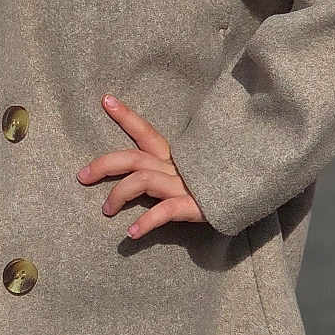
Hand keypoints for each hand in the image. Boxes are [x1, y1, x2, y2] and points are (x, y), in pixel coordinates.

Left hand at [76, 94, 206, 239]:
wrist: (252, 192)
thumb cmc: (218, 183)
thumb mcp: (192, 171)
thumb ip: (170, 170)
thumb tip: (140, 176)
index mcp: (174, 156)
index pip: (146, 132)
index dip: (125, 116)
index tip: (104, 99)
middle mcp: (175, 167)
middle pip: (132, 158)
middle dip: (103, 164)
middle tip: (82, 177)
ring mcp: (183, 186)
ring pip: (142, 180)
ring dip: (118, 194)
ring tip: (106, 210)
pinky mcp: (193, 206)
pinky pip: (164, 212)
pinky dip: (146, 223)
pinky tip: (131, 234)